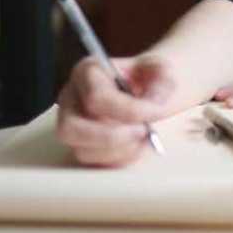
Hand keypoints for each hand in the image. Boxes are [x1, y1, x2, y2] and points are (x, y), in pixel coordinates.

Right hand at [55, 54, 177, 166]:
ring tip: (146, 137)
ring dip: (121, 150)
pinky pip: (95, 164)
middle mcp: (71, 99)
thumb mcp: (161, 68)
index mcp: (87, 71)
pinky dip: (121, 160)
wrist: (151, 88)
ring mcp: (73, 126)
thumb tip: (154, 104)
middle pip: (71, 128)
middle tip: (143, 132)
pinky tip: (140, 146)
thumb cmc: (150, 76)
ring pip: (83, 151)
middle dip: (110, 137)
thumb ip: (161, 82)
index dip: (129, 110)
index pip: (97, 97)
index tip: (157, 111)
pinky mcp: (83, 146)